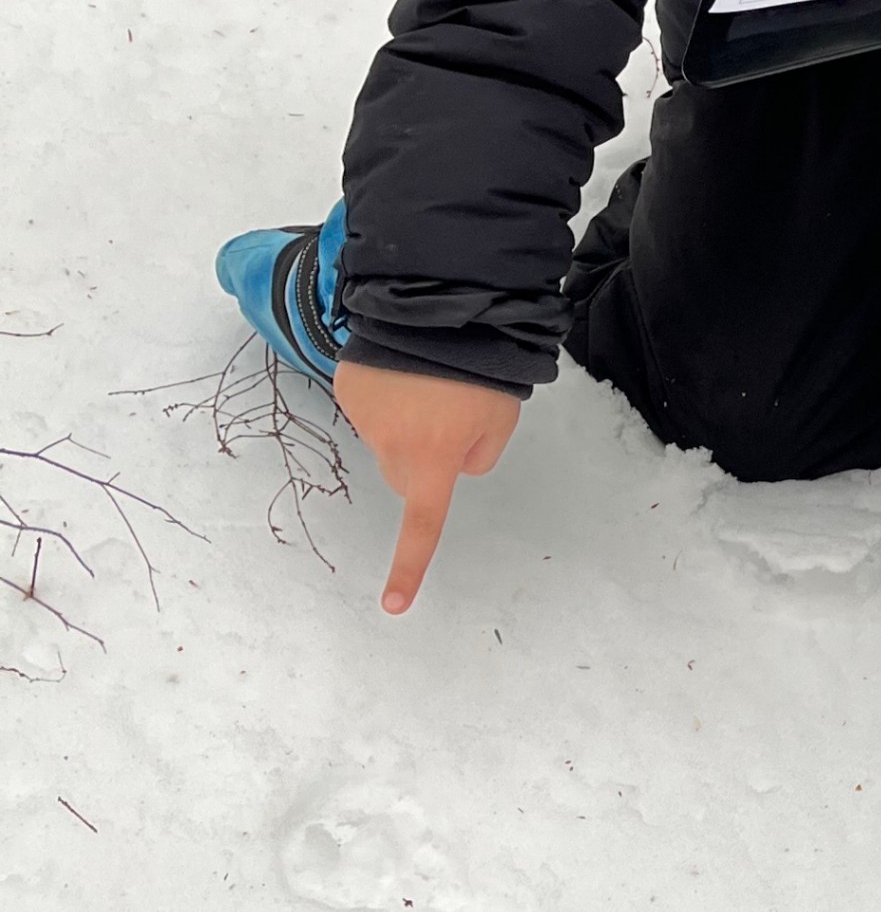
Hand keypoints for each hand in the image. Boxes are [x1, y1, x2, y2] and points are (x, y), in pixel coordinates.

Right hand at [333, 360, 520, 615]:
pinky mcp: (349, 388)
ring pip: (388, 440)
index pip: (422, 525)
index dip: (410, 566)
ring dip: (409, 424)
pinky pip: (373, 407)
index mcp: (431, 461)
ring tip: (434, 380)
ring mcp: (364, 416)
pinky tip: (407, 367)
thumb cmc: (480, 367)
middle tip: (455, 418)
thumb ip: (479, 457)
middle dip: (425, 462)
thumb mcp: (500, 421)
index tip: (394, 605)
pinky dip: (389, 397)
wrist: (439, 306)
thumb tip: (450, 465)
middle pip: (405, 476)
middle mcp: (390, 446)